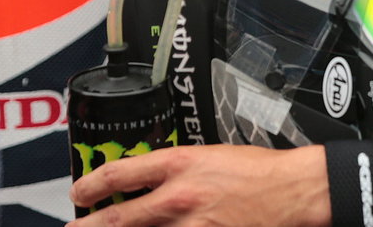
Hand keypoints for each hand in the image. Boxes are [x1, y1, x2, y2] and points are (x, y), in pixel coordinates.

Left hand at [69, 144, 329, 226]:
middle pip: (119, 217)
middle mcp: (180, 197)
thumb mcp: (210, 155)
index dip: (92, 184)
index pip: (121, 172)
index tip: (79, 192)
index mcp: (180, 164)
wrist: (293, 190)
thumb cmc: (259, 171)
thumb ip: (176, 170)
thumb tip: (146, 183)